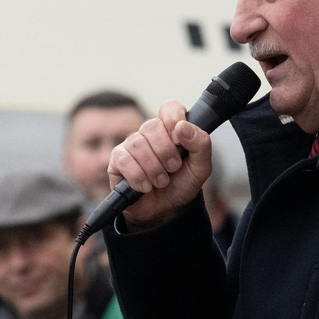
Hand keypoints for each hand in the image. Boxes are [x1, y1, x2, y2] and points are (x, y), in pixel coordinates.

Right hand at [107, 99, 211, 230]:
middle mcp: (150, 133)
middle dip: (166, 151)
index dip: (173, 118)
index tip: (179, 138)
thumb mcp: (201, 167)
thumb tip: (183, 127)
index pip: (169, 107)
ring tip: (162, 181)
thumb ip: (201, 144)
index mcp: (172, 129)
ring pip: (137, 143)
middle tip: (173, 168)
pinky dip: (139, 177)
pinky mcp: (117, 160)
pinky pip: (124, 160)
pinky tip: (146, 187)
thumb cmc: (182, 184)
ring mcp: (132, 145)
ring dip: (154, 168)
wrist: (166, 211)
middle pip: (152, 125)